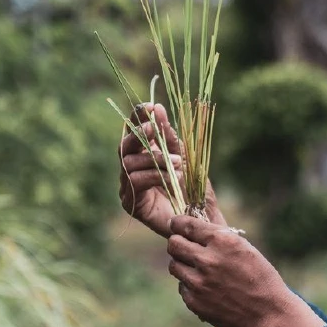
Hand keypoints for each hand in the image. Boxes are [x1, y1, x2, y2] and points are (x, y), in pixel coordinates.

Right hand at [119, 104, 225, 237]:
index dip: (137, 118)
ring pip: (129, 163)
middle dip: (139, 133)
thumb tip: (157, 108)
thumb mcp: (184, 157)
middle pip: (124, 145)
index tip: (148, 106)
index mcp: (143, 156)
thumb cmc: (194, 190)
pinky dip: (154, 175)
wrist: (202, 220)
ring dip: (155, 159)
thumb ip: (170, 137)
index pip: (133, 132)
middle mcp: (131, 170)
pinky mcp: (131, 203)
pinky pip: (135, 181)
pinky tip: (170, 177)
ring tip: (179, 163)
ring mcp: (128, 187)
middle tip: (154, 127)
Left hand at [166, 215, 323, 326]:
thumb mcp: (245, 248)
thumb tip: (201, 216)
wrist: (267, 314)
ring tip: (199, 269)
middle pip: (173, 244)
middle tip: (186, 247)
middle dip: (179, 243)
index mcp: (222, 241)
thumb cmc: (261, 278)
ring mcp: (198, 282)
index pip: (186, 225)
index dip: (179, 224)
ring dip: (184, 264)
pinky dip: (191, 285)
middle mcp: (207, 259)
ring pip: (174, 265)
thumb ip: (220, 233)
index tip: (177, 225)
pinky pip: (182, 286)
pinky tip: (207, 288)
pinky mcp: (194, 301)